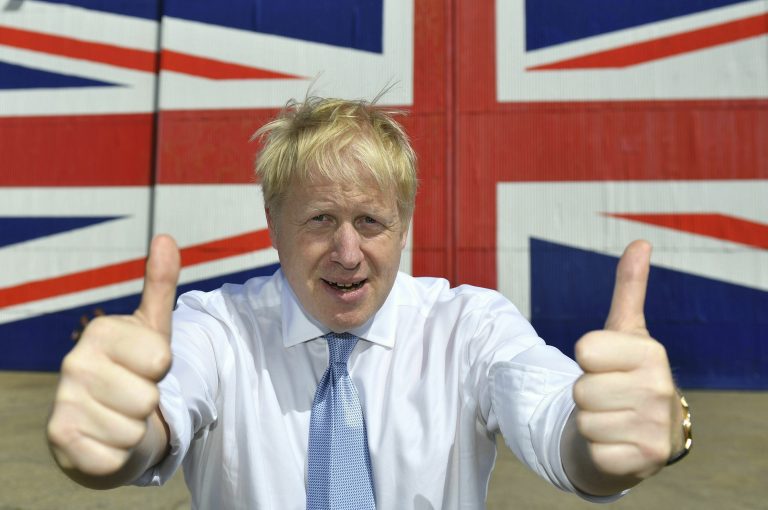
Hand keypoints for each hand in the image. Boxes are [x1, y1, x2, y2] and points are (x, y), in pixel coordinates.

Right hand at [47, 235, 179, 478]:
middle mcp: (73, 363)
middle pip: (149, 396)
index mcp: (99, 331)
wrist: (104, 425)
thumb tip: (166, 237)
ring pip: (135, 428)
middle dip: (149, 402)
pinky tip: (105, 439)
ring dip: (135, 428)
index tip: (147, 365)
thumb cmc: (134, 370)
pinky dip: (119, 454)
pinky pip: (115, 456)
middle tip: (132, 395)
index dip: (162, 368)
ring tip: (119, 415)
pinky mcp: (60, 439)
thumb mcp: (153, 328)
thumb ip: (160, 285)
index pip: (162, 358)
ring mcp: (63, 401)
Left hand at [572, 240, 679, 479]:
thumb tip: (640, 241)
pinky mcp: (644, 461)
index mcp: (651, 353)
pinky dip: (596, 449)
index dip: (586, 358)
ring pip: (582, 419)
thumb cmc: (627, 375)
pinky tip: (616, 442)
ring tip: (611, 416)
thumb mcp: (626, 332)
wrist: (642, 433)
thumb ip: (629, 288)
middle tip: (607, 395)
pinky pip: (593, 450)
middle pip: (578, 388)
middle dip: (584, 393)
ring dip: (589, 421)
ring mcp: (655, 428)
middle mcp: (660, 390)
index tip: (604, 364)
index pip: (584, 350)